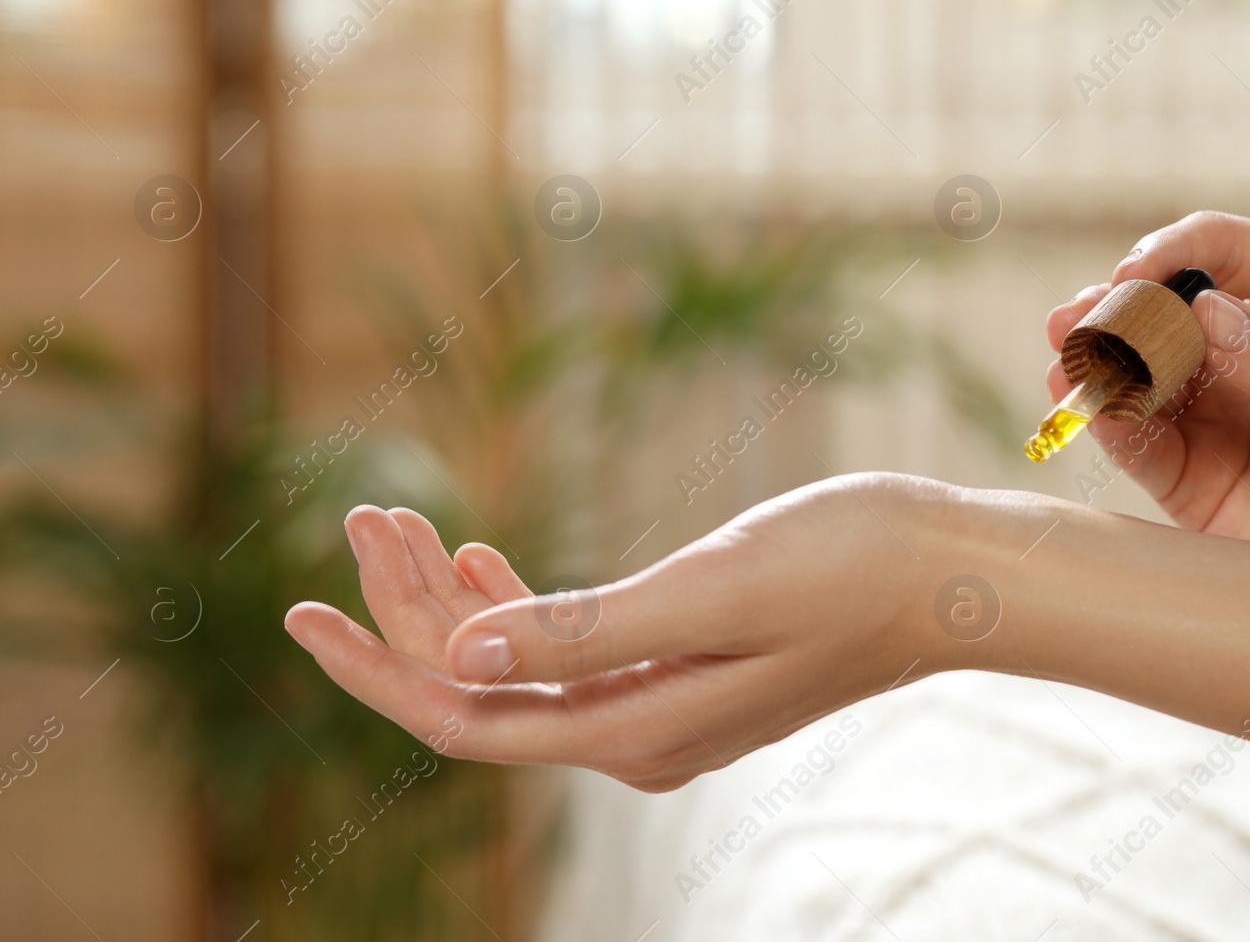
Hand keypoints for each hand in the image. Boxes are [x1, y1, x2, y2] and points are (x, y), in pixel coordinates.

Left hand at [285, 475, 1000, 789]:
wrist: (948, 569)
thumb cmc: (846, 566)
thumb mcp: (709, 592)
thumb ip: (585, 634)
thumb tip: (460, 664)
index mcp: (635, 730)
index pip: (464, 719)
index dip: (376, 670)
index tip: (301, 614)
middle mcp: (637, 735)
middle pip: (483, 690)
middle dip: (408, 611)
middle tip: (362, 515)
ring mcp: (660, 705)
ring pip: (519, 666)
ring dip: (455, 599)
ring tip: (399, 519)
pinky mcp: (682, 667)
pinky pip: (567, 651)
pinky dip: (513, 605)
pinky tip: (480, 555)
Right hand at [1046, 211, 1249, 563]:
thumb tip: (1208, 313)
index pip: (1221, 247)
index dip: (1171, 252)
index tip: (1136, 277)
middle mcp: (1245, 339)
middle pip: (1160, 303)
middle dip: (1114, 307)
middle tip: (1080, 322)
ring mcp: (1209, 404)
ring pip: (1132, 366)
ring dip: (1094, 361)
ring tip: (1069, 364)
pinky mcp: (1182, 470)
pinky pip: (1133, 438)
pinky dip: (1106, 424)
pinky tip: (1092, 414)